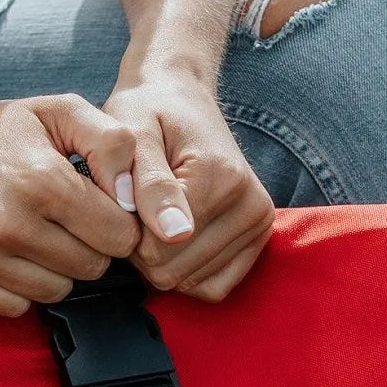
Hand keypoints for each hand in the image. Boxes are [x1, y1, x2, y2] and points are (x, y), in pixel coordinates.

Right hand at [0, 83, 141, 315]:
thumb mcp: (60, 111)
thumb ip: (111, 143)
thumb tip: (132, 198)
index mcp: (42, 182)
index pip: (119, 237)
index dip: (116, 224)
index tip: (96, 209)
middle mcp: (9, 223)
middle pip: (91, 269)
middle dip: (87, 247)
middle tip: (62, 221)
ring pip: (56, 293)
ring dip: (54, 270)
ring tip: (34, 235)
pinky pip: (17, 308)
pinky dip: (19, 288)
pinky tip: (7, 255)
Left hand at [103, 72, 274, 301]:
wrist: (180, 97)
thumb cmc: (148, 113)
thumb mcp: (134, 135)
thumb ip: (149, 183)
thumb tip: (174, 233)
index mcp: (223, 178)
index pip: (158, 250)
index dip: (128, 232)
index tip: (127, 197)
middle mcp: (251, 205)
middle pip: (173, 273)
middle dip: (144, 249)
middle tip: (141, 208)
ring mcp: (259, 226)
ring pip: (188, 283)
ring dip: (162, 259)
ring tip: (159, 216)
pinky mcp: (259, 242)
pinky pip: (212, 289)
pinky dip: (187, 271)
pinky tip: (178, 238)